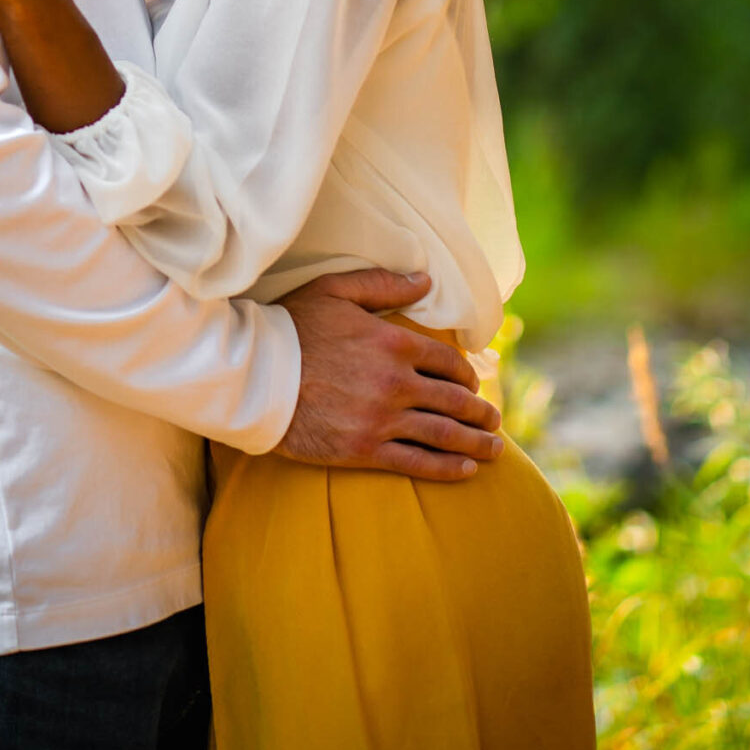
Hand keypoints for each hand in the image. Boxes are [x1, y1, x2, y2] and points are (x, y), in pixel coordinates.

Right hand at [274, 268, 503, 481]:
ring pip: (443, 434)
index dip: (466, 373)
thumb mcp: (335, 290)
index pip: (446, 361)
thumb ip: (384, 284)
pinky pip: (417, 463)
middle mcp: (396, 383)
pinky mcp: (365, 450)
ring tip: (495, 448)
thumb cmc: (293, 326)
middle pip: (454, 400)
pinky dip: (448, 468)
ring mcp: (382, 419)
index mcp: (393, 343)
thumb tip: (426, 280)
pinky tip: (467, 470)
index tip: (473, 382)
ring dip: (476, 442)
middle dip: (481, 411)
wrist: (255, 376)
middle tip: (494, 419)